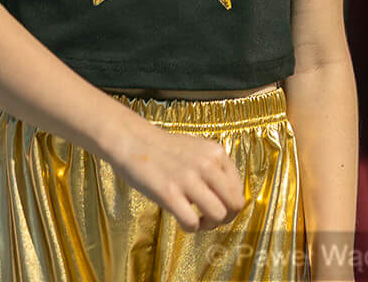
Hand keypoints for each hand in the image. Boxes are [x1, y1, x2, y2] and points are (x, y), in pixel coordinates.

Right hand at [110, 121, 244, 231]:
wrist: (129, 139)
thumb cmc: (161, 148)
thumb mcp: (196, 149)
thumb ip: (215, 169)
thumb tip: (228, 199)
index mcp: (216, 153)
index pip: (239, 190)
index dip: (230, 205)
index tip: (216, 206)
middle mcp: (206, 165)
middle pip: (234, 205)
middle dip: (225, 218)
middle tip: (210, 218)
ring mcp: (187, 179)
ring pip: (218, 215)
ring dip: (209, 224)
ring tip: (197, 220)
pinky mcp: (168, 193)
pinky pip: (192, 222)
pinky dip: (190, 227)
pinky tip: (181, 219)